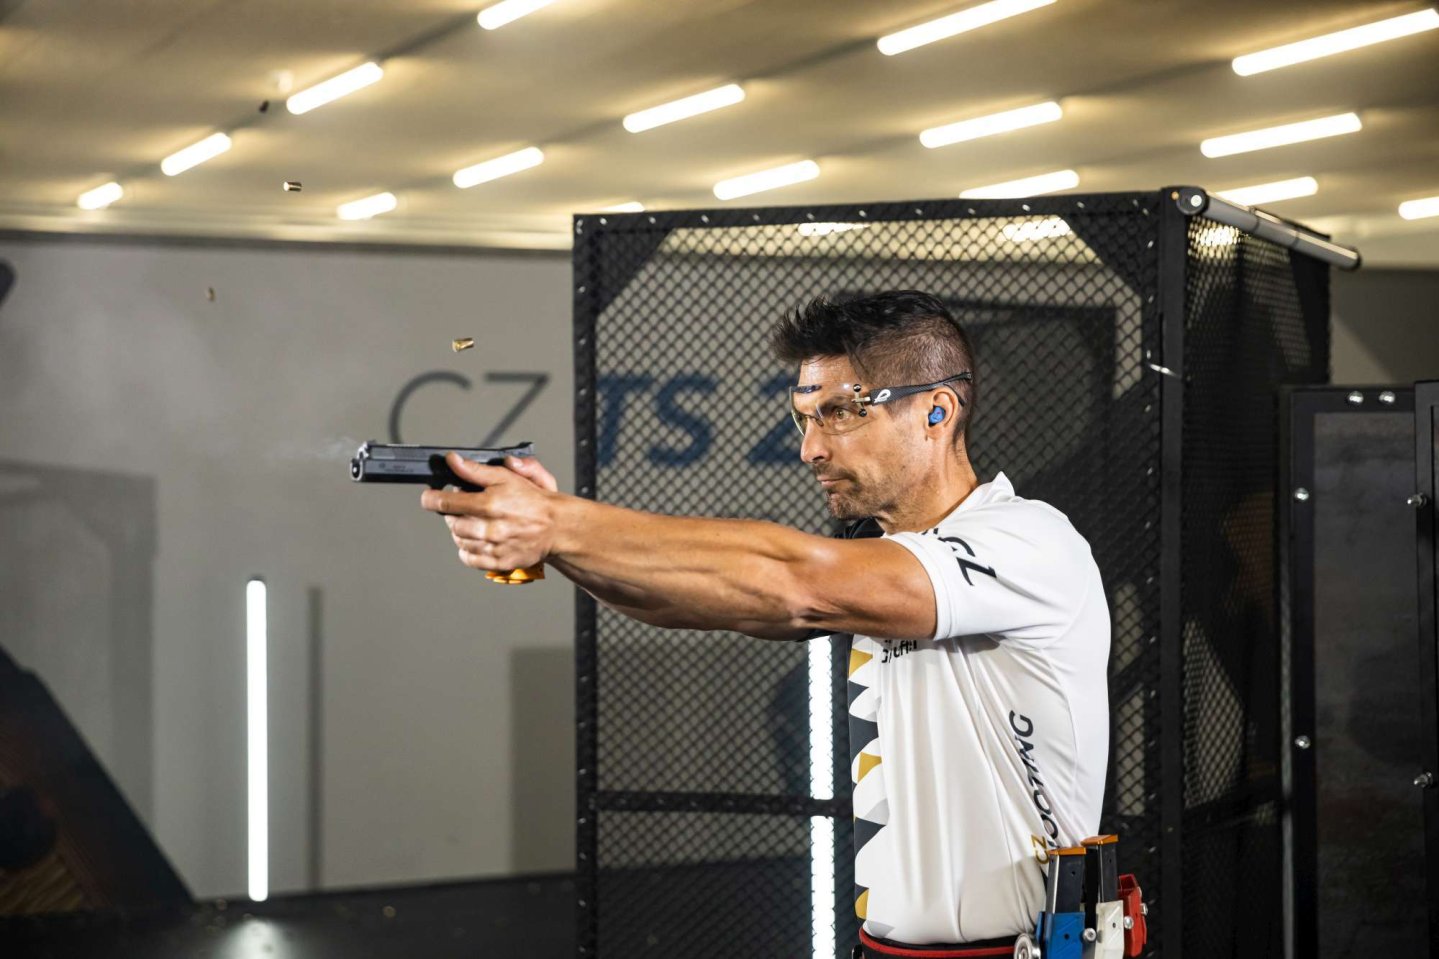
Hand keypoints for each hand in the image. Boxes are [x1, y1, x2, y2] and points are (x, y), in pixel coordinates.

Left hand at [420, 453, 560, 572]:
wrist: (557, 527)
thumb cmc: (534, 501)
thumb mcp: (507, 476)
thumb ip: (476, 470)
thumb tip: (454, 461)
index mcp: (491, 503)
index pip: (446, 502)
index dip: (431, 498)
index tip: (428, 496)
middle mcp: (491, 527)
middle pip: (451, 523)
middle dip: (453, 513)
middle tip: (465, 507)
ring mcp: (494, 547)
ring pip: (459, 540)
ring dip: (461, 531)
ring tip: (475, 522)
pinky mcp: (498, 562)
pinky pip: (468, 558)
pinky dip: (467, 549)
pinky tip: (478, 539)